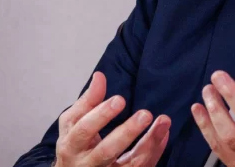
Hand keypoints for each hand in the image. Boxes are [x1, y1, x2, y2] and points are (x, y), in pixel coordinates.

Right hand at [55, 71, 170, 166]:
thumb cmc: (76, 145)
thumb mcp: (74, 123)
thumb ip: (88, 101)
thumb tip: (99, 76)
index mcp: (70, 145)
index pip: (84, 129)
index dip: (101, 114)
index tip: (120, 99)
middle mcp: (86, 164)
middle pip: (106, 151)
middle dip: (126, 133)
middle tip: (145, 114)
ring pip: (129, 163)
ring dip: (149, 142)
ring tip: (163, 121)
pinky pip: (140, 166)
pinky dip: (154, 150)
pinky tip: (163, 133)